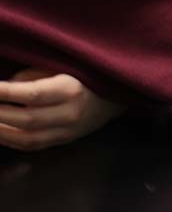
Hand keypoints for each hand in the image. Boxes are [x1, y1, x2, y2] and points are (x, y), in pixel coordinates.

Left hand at [0, 70, 123, 150]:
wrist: (119, 93)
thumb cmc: (88, 72)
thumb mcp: (65, 64)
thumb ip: (33, 75)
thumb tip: (5, 87)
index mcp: (71, 89)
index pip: (32, 93)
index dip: (4, 92)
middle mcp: (70, 113)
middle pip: (25, 118)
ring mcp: (67, 131)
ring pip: (26, 138)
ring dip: (0, 131)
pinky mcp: (64, 141)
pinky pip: (32, 146)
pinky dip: (10, 140)